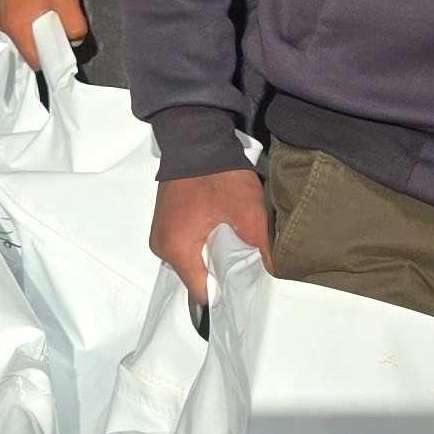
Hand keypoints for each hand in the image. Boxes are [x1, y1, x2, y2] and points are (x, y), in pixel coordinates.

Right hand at [0, 0, 90, 73]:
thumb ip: (74, 24)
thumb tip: (75, 39)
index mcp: (17, 29)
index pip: (36, 60)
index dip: (53, 57)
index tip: (66, 45)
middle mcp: (4, 26)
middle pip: (30, 46)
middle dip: (48, 39)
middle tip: (63, 22)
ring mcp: (1, 14)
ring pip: (25, 32)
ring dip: (40, 26)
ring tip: (53, 8)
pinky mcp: (2, 3)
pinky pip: (19, 20)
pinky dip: (32, 16)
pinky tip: (41, 1)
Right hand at [148, 169, 269, 306]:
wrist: (195, 140)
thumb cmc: (216, 174)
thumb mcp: (249, 212)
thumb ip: (261, 247)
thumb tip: (272, 272)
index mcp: (178, 249)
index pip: (201, 293)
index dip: (225, 292)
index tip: (244, 284)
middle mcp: (162, 246)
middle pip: (194, 278)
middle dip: (219, 273)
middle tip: (242, 257)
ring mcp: (160, 234)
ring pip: (189, 262)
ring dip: (210, 257)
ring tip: (230, 239)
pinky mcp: (163, 223)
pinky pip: (183, 246)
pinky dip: (200, 244)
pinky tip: (217, 229)